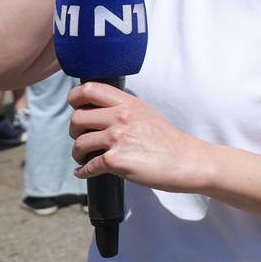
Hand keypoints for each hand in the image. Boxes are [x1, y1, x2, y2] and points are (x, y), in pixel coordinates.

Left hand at [69, 81, 212, 189]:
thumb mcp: (146, 114)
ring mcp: (118, 138)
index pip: (89, 89)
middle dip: (74, 131)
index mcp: (128, 103)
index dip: (75, 99)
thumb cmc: (168, 141)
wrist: (186, 161)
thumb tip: (98, 113)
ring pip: (79, 143)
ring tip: (84, 158)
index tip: (77, 109)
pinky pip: (88, 166)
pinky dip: (83, 172)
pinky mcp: (116, 160)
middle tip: (82, 138)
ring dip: (77, 154)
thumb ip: (123, 109)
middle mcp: (121, 117)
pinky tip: (85, 172)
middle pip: (77, 118)